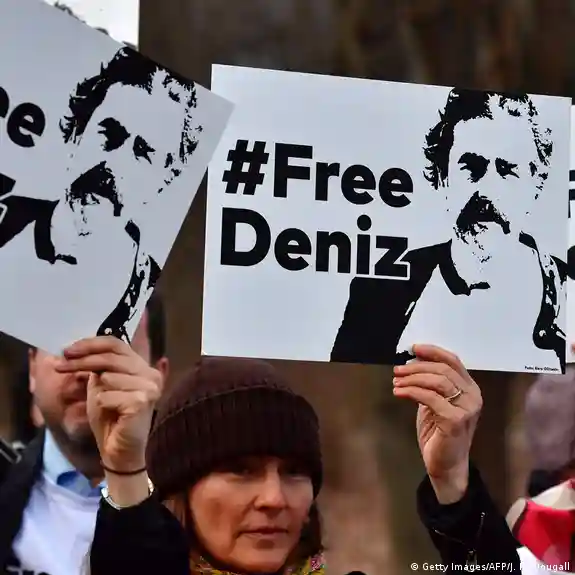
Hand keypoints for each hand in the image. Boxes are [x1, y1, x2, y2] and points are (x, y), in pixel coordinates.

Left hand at [56, 336, 161, 471]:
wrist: (119, 451)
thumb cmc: (110, 419)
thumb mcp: (100, 387)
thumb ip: (97, 367)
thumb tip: (78, 348)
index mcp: (142, 366)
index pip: (117, 344)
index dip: (91, 344)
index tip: (68, 350)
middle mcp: (150, 373)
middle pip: (111, 357)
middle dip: (82, 360)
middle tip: (61, 365)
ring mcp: (149, 387)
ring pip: (109, 377)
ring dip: (98, 391)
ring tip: (104, 405)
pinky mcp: (142, 401)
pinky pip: (107, 395)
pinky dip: (102, 404)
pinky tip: (112, 414)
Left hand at [393, 344, 482, 502]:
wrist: (445, 465)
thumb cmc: (439, 433)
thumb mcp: (434, 403)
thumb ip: (430, 384)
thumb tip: (412, 363)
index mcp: (470, 389)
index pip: (453, 361)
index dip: (433, 352)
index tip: (413, 348)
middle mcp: (473, 396)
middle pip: (443, 369)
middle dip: (417, 367)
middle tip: (398, 370)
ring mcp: (466, 408)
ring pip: (437, 381)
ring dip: (412, 378)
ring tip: (396, 381)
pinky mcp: (455, 420)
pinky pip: (430, 397)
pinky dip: (412, 391)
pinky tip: (399, 393)